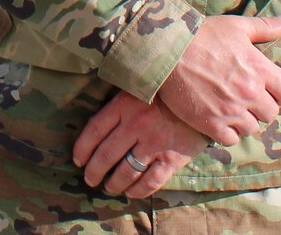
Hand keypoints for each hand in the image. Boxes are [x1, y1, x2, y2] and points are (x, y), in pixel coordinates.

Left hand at [72, 91, 208, 198]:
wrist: (202, 98)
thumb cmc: (166, 94)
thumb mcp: (139, 89)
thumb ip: (119, 104)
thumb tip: (97, 126)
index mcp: (124, 104)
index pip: (94, 130)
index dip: (82, 148)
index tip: (78, 160)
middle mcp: (136, 124)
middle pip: (106, 154)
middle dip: (94, 171)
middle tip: (90, 179)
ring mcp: (154, 142)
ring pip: (126, 171)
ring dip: (114, 183)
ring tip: (109, 187)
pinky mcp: (172, 158)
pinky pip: (150, 181)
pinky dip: (137, 191)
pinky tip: (130, 192)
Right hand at [154, 12, 280, 142]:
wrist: (166, 50)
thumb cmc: (202, 34)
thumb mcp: (237, 26)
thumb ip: (266, 27)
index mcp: (258, 67)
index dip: (278, 91)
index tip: (266, 87)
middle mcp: (249, 92)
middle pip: (271, 113)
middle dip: (260, 107)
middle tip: (245, 98)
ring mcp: (230, 110)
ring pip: (252, 128)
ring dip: (244, 121)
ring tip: (231, 109)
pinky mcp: (211, 124)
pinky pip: (231, 139)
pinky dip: (226, 133)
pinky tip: (218, 119)